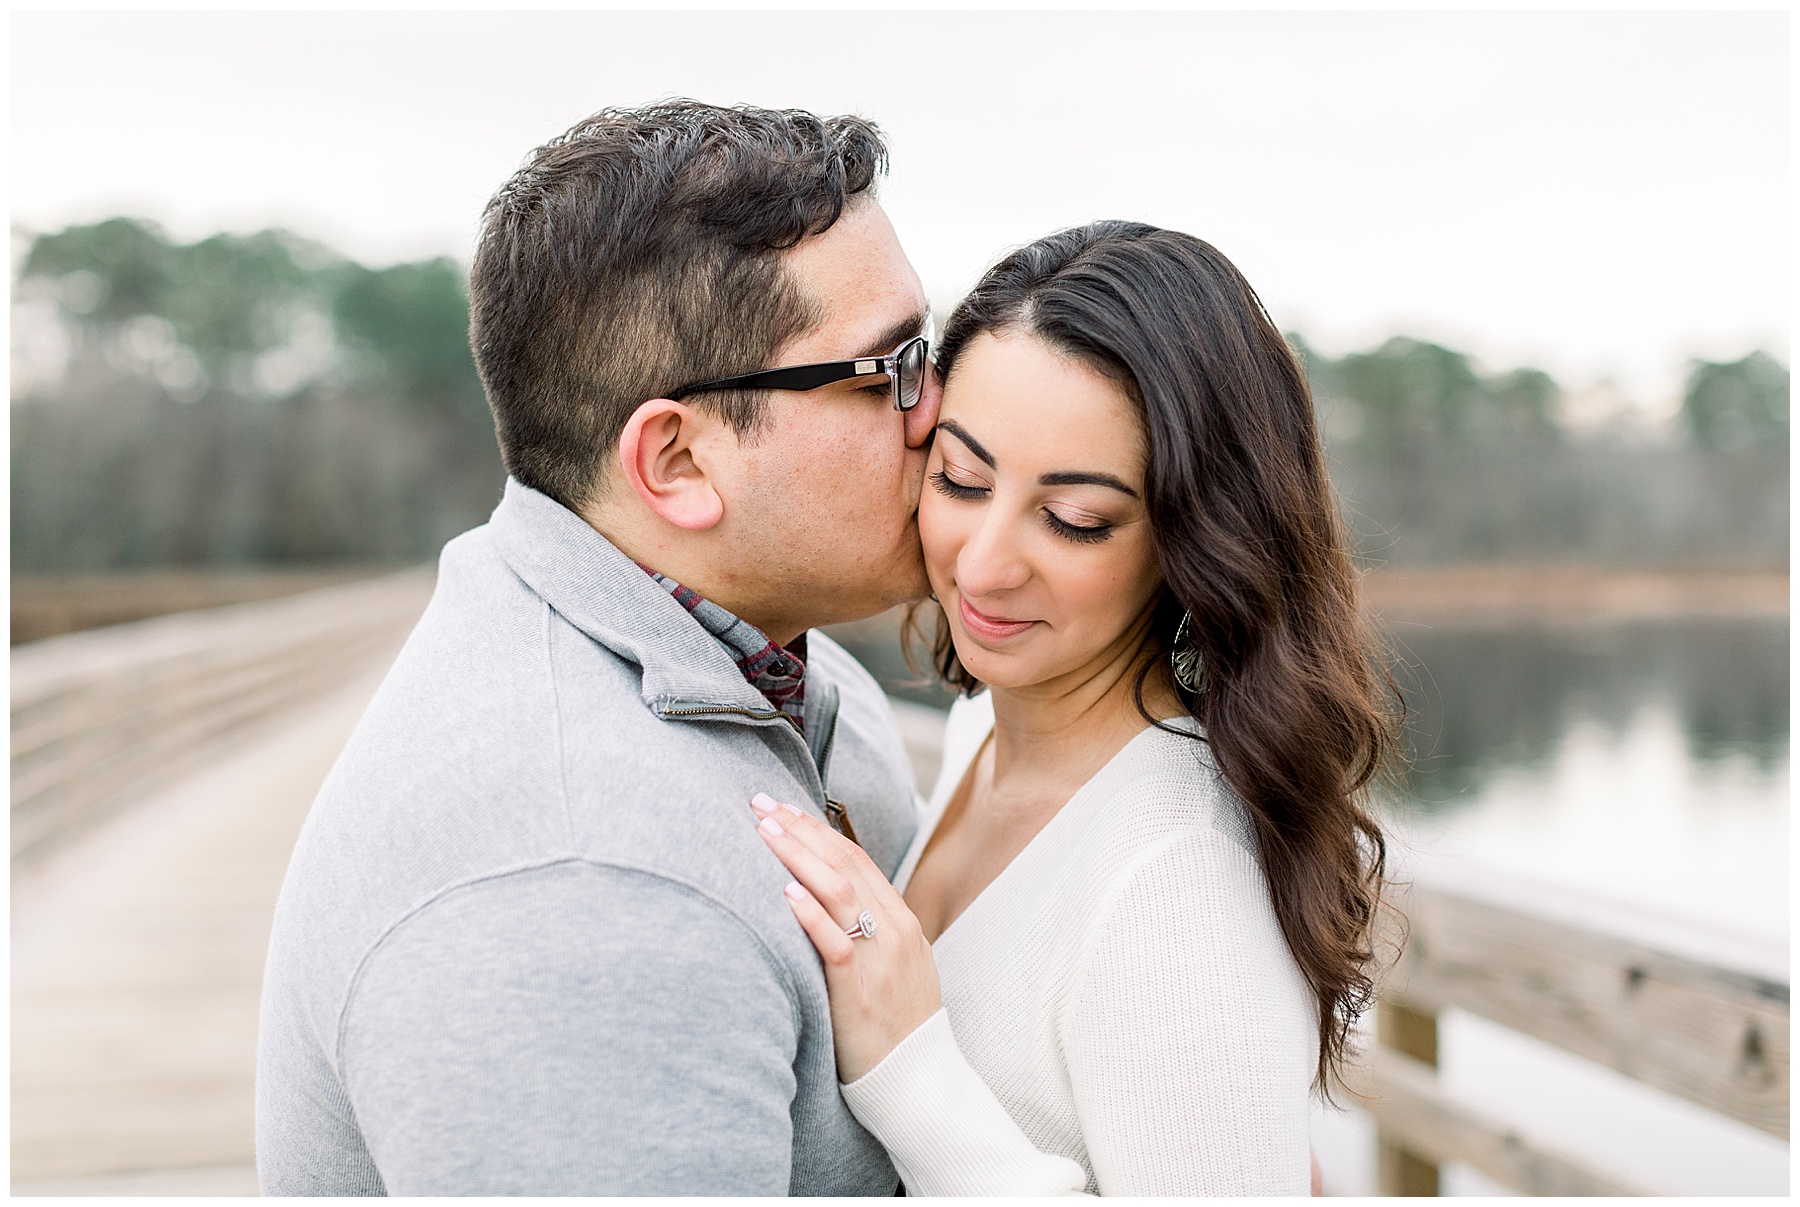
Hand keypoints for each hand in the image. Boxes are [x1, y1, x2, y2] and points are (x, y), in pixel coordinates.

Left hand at [750, 792, 941, 1082]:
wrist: (918, 1080)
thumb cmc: (897, 1025)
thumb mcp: (895, 966)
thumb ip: (869, 930)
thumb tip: (824, 900)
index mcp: (901, 920)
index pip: (856, 858)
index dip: (817, 829)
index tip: (783, 807)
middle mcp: (893, 930)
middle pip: (843, 864)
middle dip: (800, 829)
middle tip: (760, 803)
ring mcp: (879, 958)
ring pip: (838, 892)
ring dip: (798, 857)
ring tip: (764, 831)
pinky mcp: (859, 990)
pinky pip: (835, 943)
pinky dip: (810, 915)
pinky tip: (785, 894)